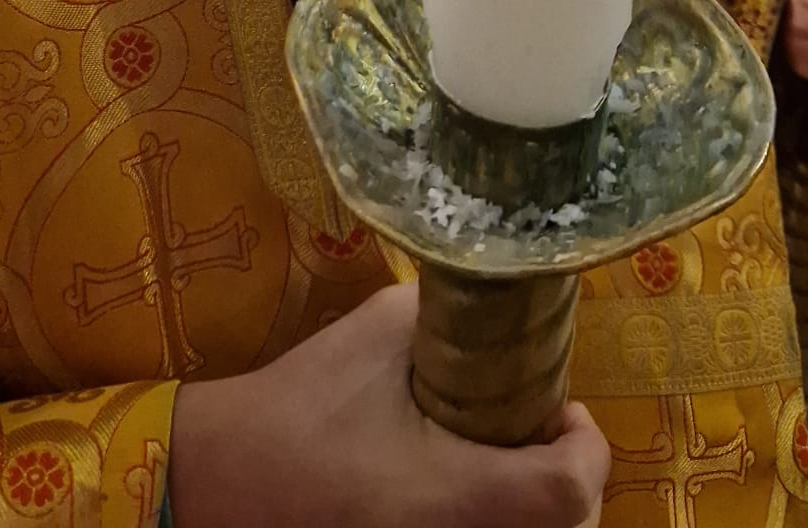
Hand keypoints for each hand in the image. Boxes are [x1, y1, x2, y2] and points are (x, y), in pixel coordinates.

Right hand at [166, 283, 609, 527]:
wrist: (223, 480)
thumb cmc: (303, 405)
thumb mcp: (381, 330)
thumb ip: (448, 318)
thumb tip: (496, 302)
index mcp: (464, 494)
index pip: (573, 489)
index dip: (584, 444)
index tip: (557, 409)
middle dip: (566, 480)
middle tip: (532, 432)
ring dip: (535, 507)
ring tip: (498, 460)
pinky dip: (495, 522)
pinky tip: (461, 489)